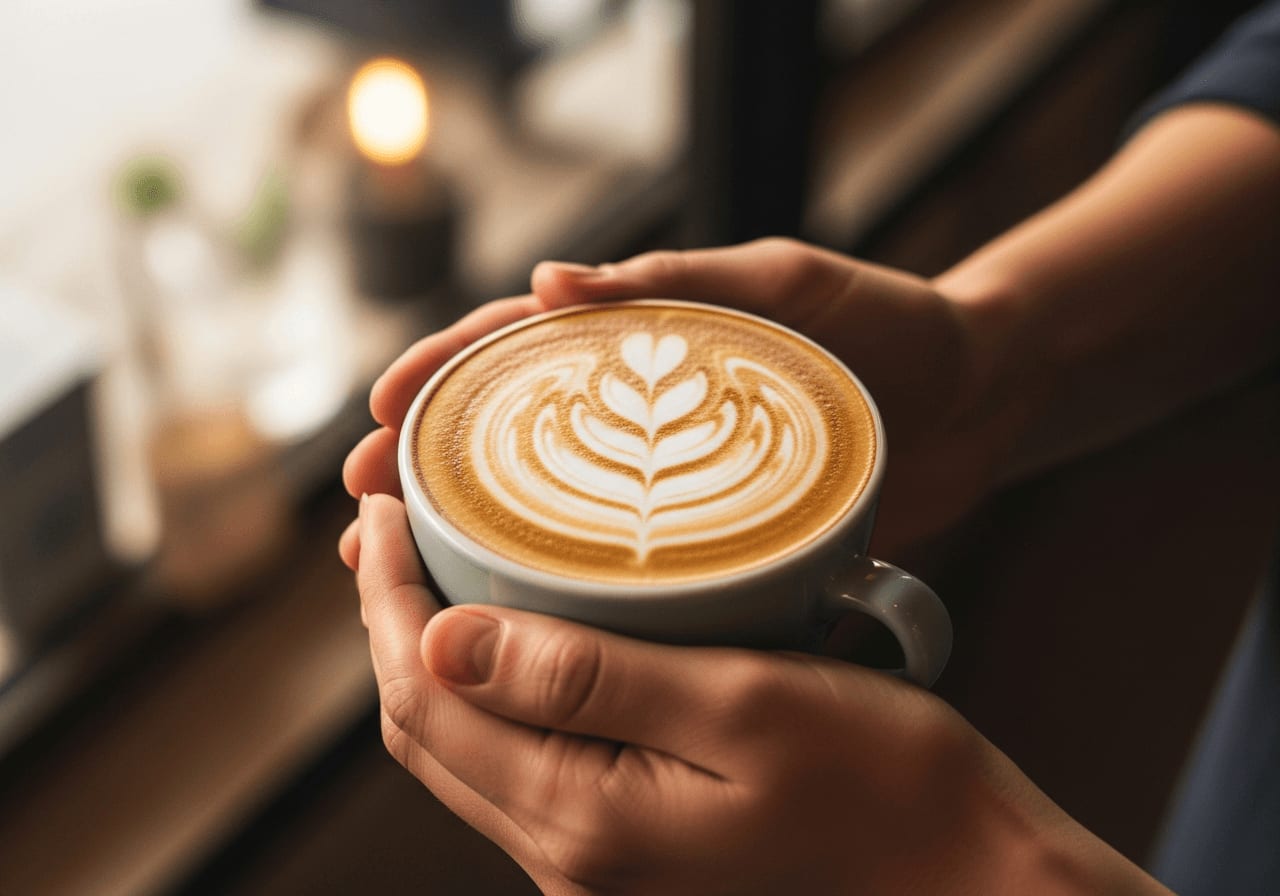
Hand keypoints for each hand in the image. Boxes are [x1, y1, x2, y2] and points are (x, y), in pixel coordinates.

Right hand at [343, 238, 1002, 564]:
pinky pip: (617, 564)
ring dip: (469, 535)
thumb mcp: (788, 285)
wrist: (983, 399)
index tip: (379, 411)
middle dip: (426, 465)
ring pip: (546, 507)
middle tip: (362, 508)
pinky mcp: (709, 540)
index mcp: (645, 337)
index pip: (517, 348)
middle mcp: (642, 409)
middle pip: (508, 433)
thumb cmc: (890, 326)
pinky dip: (558, 589)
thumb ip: (684, 276)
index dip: (441, 374)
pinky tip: (515, 623)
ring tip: (402, 575)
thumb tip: (553, 281)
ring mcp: (669, 479)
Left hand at [353, 493, 1169, 895]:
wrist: (962, 871)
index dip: (386, 599)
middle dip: (393, 621)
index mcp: (585, 821)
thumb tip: (443, 638)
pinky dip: (493, 690)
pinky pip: (520, 760)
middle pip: (428, 730)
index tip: (379, 507)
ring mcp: (595, 862)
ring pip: (466, 748)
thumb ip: (588, 679)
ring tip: (434, 558)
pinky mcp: (626, 845)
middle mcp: (570, 858)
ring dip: (436, 654)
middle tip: (392, 519)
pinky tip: (513, 630)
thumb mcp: (744, 707)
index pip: (427, 700)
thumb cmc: (885, 782)